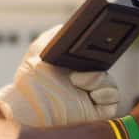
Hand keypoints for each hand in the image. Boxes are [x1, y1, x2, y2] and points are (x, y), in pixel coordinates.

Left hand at [0, 25, 119, 126]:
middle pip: (107, 67)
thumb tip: (70, 26)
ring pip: (111, 83)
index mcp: (76, 65)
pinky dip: (105, 94)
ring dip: (99, 79)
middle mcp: (86, 80)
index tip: (98, 40)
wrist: (25, 108)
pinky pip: (113, 101)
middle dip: (104, 60)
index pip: (97, 54)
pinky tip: (91, 94)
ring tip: (77, 79)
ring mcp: (91, 96)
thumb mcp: (38, 51)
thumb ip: (53, 35)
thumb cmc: (29, 82)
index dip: (100, 48)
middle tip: (92, 59)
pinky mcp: (95, 112)